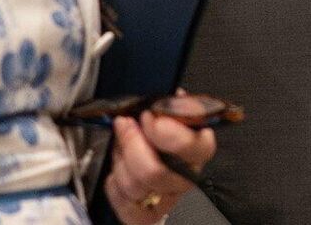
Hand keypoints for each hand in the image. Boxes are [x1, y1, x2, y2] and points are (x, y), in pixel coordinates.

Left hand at [104, 102, 217, 223]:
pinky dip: (113, 181)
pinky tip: (118, 167)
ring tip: (121, 144)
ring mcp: (164, 199)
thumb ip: (175, 105)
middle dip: (132, 143)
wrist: (154, 164)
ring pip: (134, 185)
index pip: (194, 148)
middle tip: (126, 123)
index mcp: (197, 151)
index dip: (168, 133)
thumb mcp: (171, 112)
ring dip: (120, 159)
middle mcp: (184, 178)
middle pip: (155, 171)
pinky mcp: (144, 215)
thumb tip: (175, 96)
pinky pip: (121, 200)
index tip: (151, 115)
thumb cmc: (162, 135)